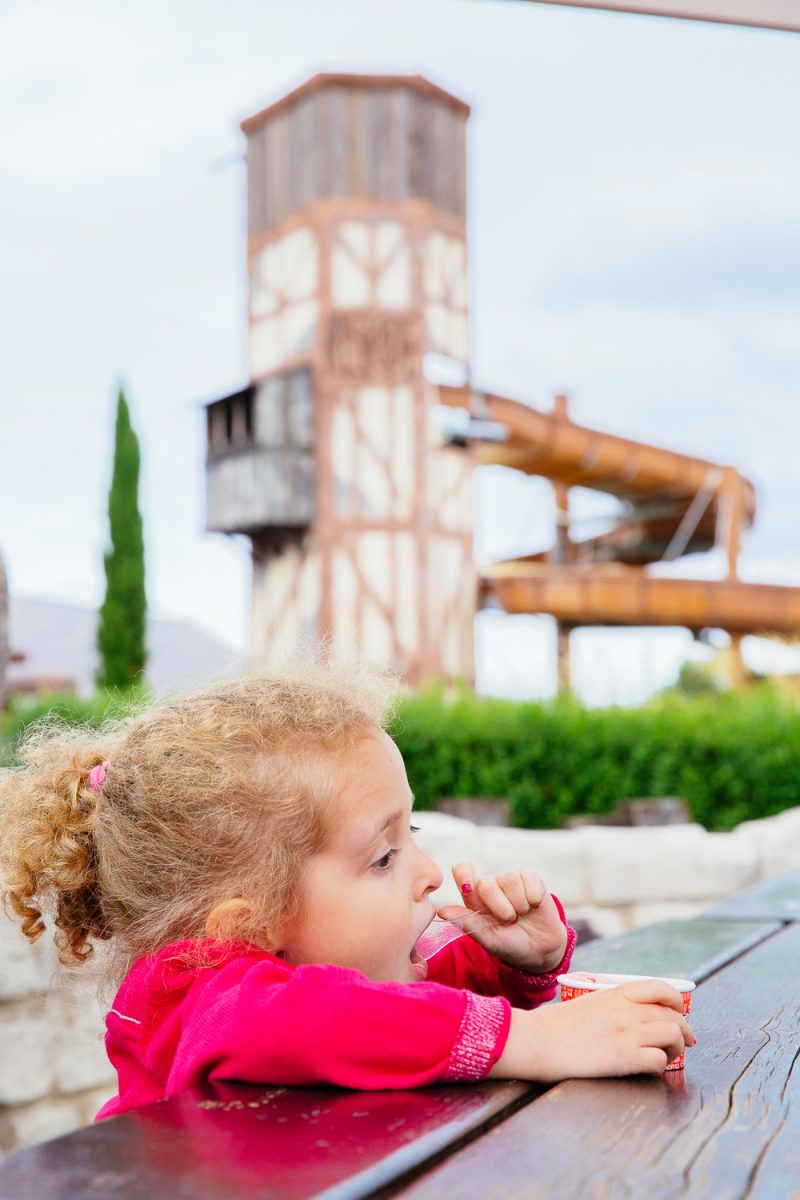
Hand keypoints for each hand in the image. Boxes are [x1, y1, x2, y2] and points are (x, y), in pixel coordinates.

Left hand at [436, 861, 567, 973]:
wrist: (539, 950)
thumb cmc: (508, 943)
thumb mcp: (488, 939)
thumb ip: (467, 923)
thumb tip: (441, 911)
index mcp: (474, 896)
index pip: (462, 869)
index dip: (464, 873)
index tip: (468, 888)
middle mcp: (491, 883)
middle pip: (486, 884)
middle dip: (500, 909)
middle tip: (508, 921)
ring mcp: (512, 879)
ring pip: (509, 880)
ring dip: (518, 905)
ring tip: (520, 914)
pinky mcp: (532, 878)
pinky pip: (530, 880)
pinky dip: (533, 899)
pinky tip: (533, 906)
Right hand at [490, 979, 696, 1081]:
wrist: (537, 1040)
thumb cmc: (557, 1024)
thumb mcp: (588, 1002)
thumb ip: (613, 1004)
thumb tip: (634, 1013)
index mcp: (616, 993)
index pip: (661, 988)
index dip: (677, 1001)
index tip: (679, 1012)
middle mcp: (626, 1010)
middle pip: (674, 1015)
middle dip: (686, 1029)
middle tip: (687, 1041)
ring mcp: (626, 1033)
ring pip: (673, 1035)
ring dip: (678, 1047)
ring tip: (672, 1055)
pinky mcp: (623, 1058)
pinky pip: (659, 1060)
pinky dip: (662, 1065)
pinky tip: (652, 1066)